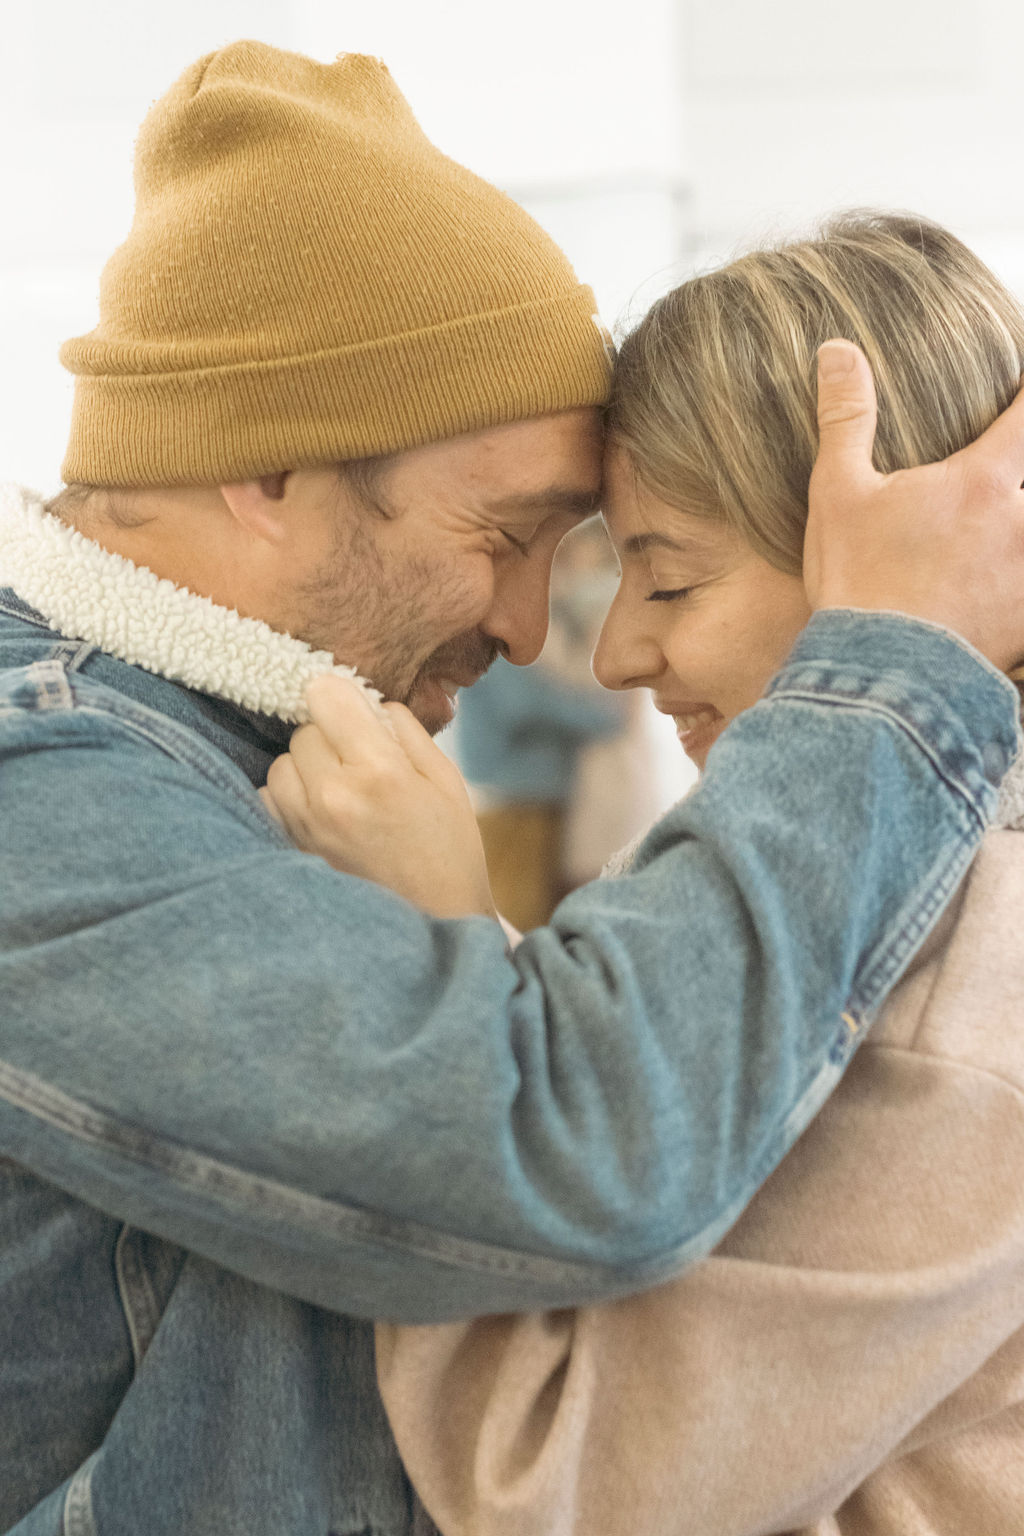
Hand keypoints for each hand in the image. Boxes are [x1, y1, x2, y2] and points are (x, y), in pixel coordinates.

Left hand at [261, 675, 497, 919]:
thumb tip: (369, 701)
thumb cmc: (449, 852)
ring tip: (340, 790)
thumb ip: (405, 731)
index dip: (340, 697)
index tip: (354, 711)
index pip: (326, 695)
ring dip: (306, 767)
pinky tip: (321, 813)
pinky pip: (269, 800)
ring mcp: (306, 826)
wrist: (434, 925)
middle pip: (304, 730)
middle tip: (360, 761)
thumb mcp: (446, 781)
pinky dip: (289, 799)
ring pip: (282, 763)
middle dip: (330, 736)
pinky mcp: (290, 850)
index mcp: (379, 772)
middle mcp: (334, 796)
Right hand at [805, 339, 1023, 670]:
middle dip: (1021, 469)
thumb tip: (838, 350)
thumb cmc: (858, 583)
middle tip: (1005, 477)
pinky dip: (1021, 590)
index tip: (1023, 388)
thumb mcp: (838, 493)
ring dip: (1021, 528)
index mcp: (982, 483)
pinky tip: (1007, 595)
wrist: (878, 677)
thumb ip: (847, 417)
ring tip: (1008, 533)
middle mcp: (1021, 524)